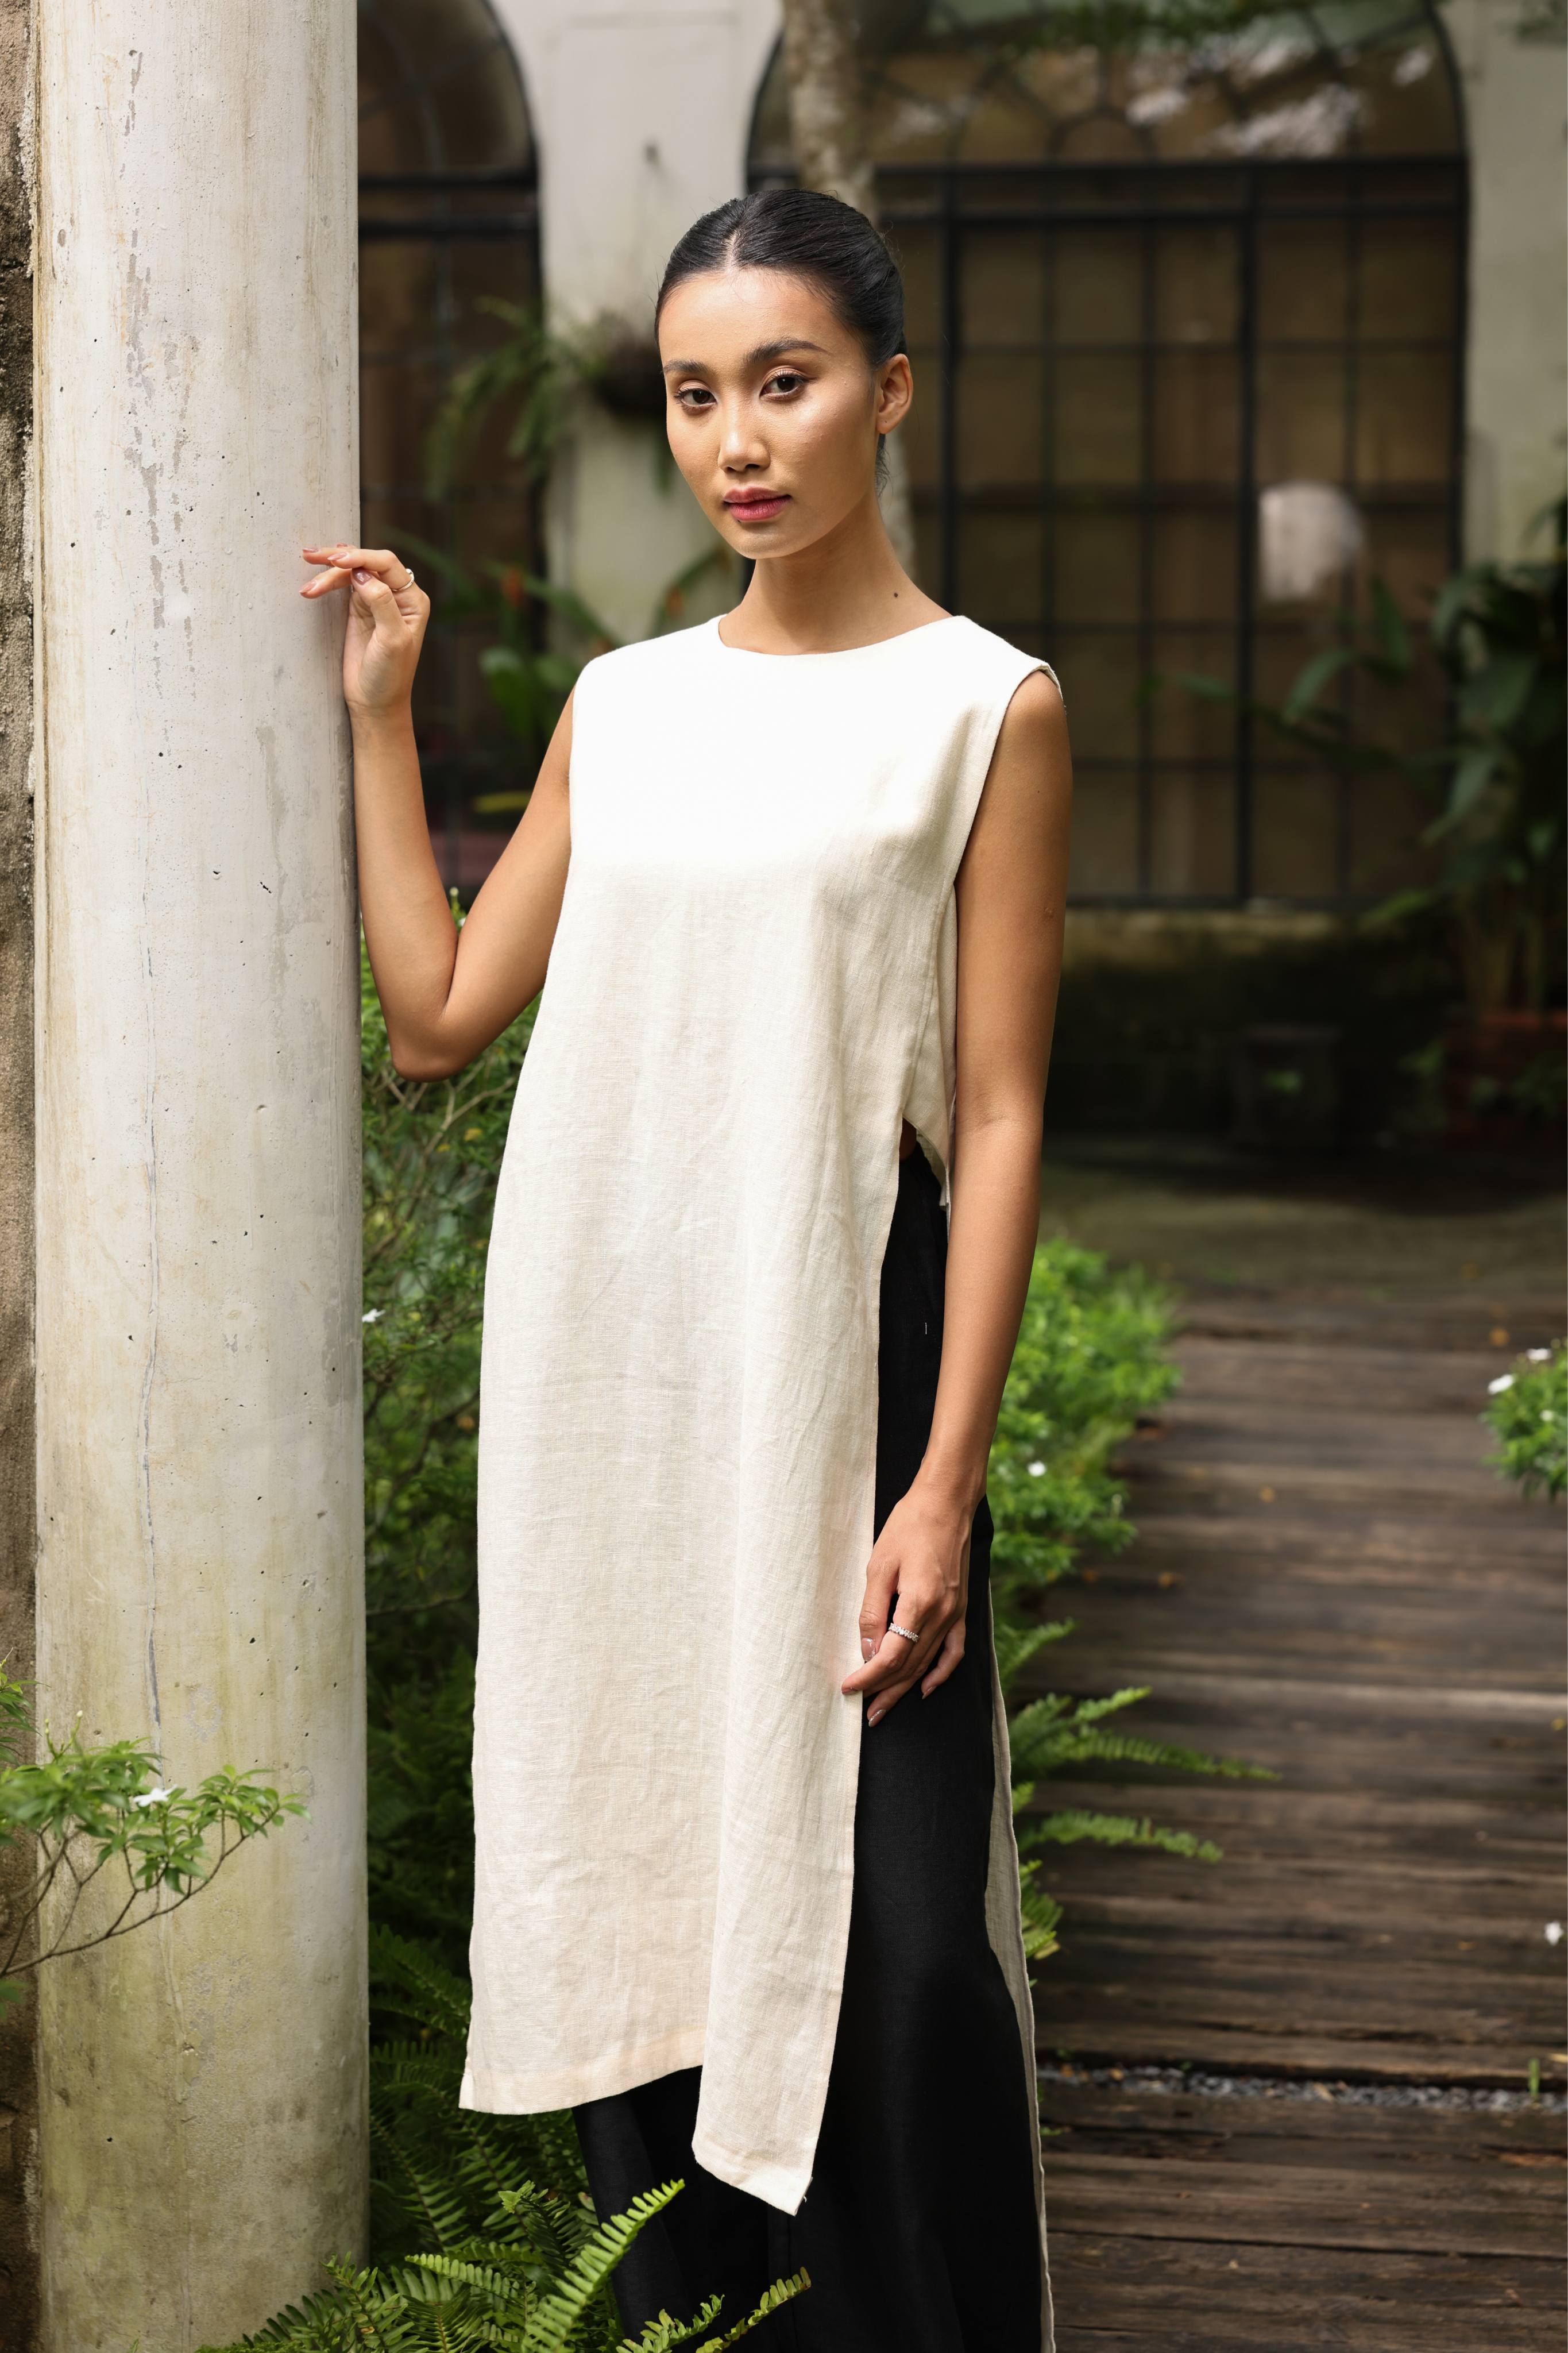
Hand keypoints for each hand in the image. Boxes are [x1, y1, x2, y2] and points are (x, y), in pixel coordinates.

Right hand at [300, 542, 429, 721]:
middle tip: (311, 557)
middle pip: (366, 563)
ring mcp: (376, 600)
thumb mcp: (391, 640)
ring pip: (351, 573)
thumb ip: (381, 603)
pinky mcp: (358, 609)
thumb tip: (361, 574)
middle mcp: (397, 595)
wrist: (374, 702)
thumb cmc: (390, 675)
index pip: (387, 564)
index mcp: (412, 599)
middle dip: (339, 558)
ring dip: (327, 574)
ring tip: (307, 587)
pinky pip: (342, 585)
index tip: (336, 561)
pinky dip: (326, 583)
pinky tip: (313, 584)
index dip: (361, 557)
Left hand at [840, 1477, 972, 1724]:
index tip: (848, 1688)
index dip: (868, 1676)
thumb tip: (868, 1651)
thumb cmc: (909, 1526)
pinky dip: (941, 1673)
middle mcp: (943, 1613)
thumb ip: (873, 1612)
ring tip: (885, 1706)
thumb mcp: (879, 1566)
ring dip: (906, 1687)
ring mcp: (956, 1613)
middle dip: (885, 1690)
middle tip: (864, 1711)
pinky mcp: (962, 1608)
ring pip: (928, 1662)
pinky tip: (926, 1687)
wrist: (946, 1503)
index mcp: (920, 1602)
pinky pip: (955, 1651)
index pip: (892, 1656)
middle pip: (910, 1666)